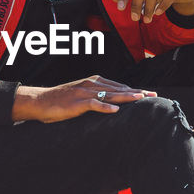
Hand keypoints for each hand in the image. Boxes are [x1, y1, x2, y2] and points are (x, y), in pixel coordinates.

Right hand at [12, 76, 155, 122]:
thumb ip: (97, 97)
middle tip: (152, 95)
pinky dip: (104, 107)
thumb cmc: (62, 100)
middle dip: (136, 92)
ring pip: (109, 95)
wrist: (40, 101)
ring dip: (125, 97)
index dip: (134, 90)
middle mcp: (91, 84)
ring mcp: (84, 93)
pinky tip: (115, 111)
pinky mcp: (76, 103)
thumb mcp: (82, 95)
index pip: (119, 86)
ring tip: (140, 99)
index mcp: (94, 82)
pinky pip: (93, 105)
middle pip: (118, 89)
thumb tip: (113, 104)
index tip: (148, 93)